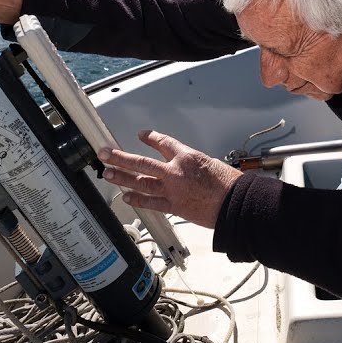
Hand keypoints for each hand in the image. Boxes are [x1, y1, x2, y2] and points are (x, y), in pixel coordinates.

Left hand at [98, 130, 242, 228]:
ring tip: (108, 174)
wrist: (236, 203)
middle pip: (142, 162)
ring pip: (141, 182)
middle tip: (105, 153)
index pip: (164, 142)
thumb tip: (182, 167)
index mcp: (187, 156)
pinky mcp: (174, 206)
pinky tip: (125, 196)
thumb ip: (192, 164)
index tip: (141, 135)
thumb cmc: (229, 184)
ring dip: (122, 178)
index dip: (150, 138)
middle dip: (120, 157)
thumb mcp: (210, 163)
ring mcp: (172, 190)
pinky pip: (150, 202)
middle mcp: (175, 171)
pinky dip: (137, 199)